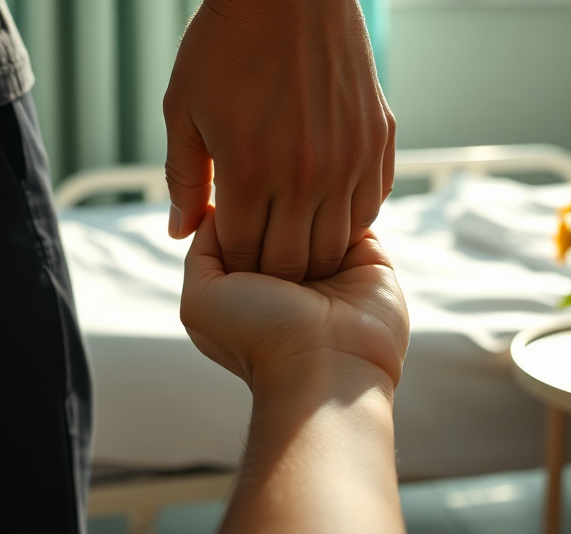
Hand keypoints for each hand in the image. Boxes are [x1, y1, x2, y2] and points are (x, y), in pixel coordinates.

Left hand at [164, 0, 395, 282]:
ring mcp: (351, 157)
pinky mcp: (379, 137)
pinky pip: (371, 204)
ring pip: (338, 240)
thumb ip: (182, 177)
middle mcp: (307, 173)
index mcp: (250, 170)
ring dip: (313, 247)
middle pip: (294, 261)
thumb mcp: (183, 108)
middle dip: (271, 267)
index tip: (224, 248)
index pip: (244, 253)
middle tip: (258, 247)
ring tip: (292, 232)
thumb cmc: (225, 39)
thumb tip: (182, 233)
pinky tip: (325, 205)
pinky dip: (348, 217)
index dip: (231, 261)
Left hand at [180, 205, 408, 391]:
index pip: (242, 215)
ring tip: (311, 221)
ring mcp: (331, 257)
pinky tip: (337, 208)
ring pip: (321, 200)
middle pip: (281, 203)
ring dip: (316, 201)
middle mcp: (290, 264)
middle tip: (277, 212)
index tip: (239, 207)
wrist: (327, 369)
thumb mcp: (201, 299)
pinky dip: (349, 202)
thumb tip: (216, 207)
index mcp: (251, 274)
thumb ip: (202, 249)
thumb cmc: (260, 336)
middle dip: (277, 200)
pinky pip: (358, 210)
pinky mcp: (369, 253)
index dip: (238, 204)